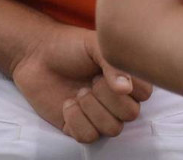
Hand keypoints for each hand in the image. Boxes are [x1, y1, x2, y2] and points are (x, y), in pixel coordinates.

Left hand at [8, 24, 153, 142]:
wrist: (37, 55)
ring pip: (112, 129)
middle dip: (107, 97)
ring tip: (78, 92)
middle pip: (131, 114)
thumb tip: (125, 89)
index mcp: (126, 79)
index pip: (145, 94)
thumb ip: (114, 63)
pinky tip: (67, 104)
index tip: (106, 70)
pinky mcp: (78, 128)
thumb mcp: (95, 45)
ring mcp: (98, 116)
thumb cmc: (69, 46)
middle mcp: (116, 100)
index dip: (129, 86)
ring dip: (91, 109)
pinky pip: (88, 137)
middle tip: (91, 81)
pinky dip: (76, 121)